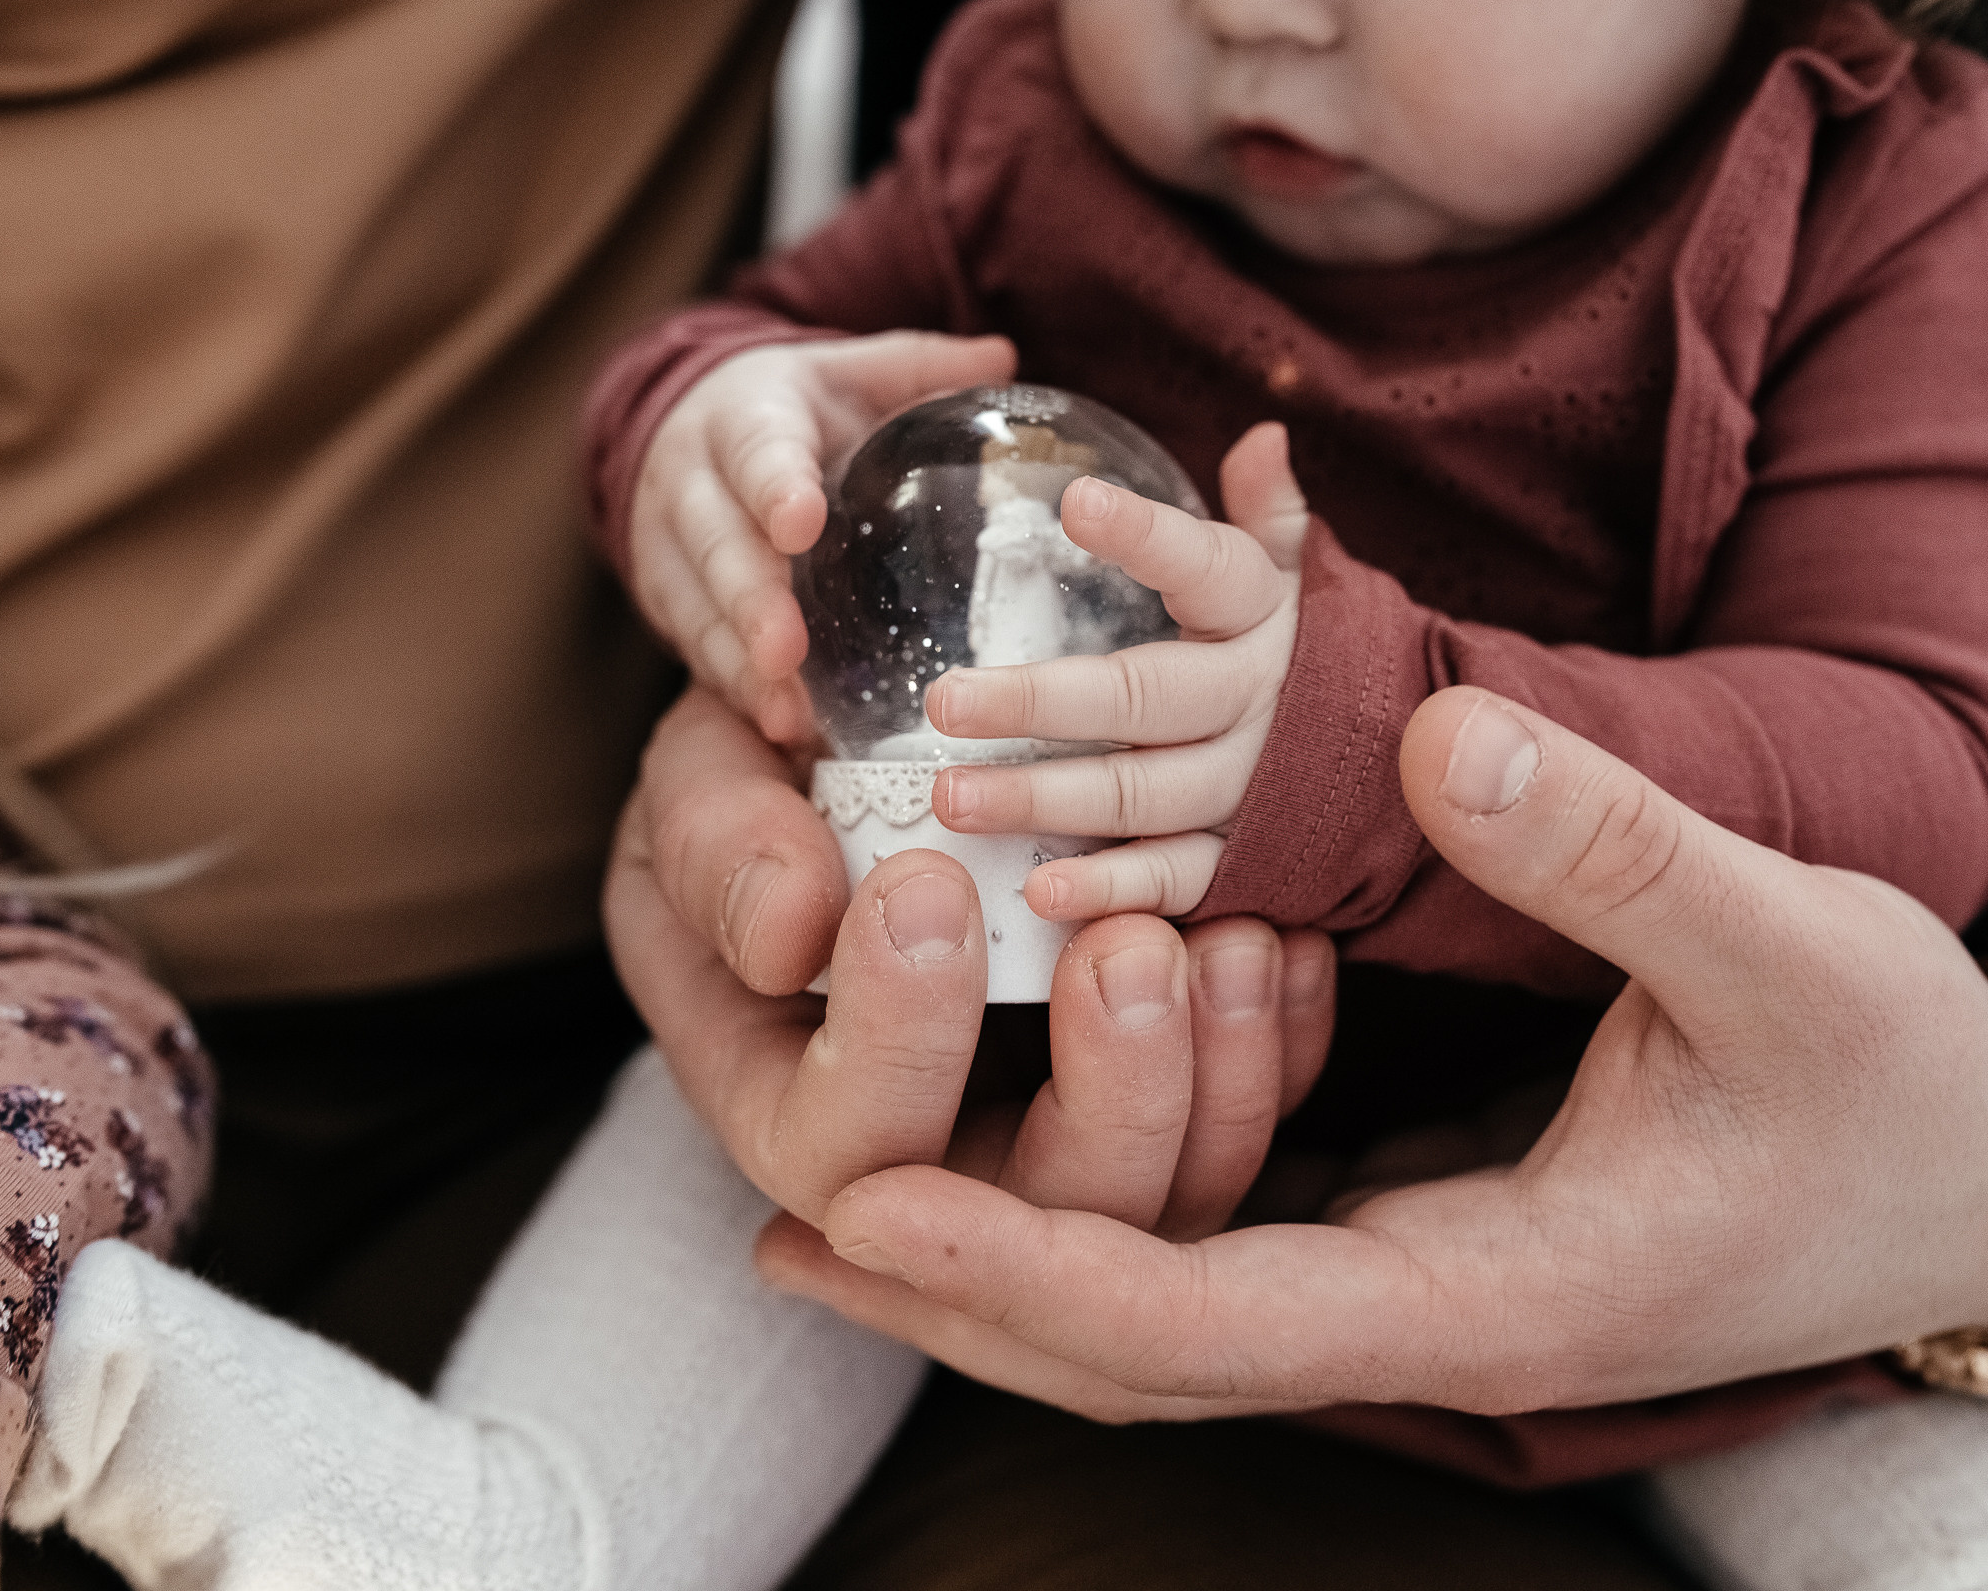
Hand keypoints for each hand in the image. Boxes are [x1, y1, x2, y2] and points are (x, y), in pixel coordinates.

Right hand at [602, 686, 1336, 1236]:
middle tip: (1133, 943)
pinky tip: (1286, 943)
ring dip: (1215, 1077)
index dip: (895, 1043)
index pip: (846, 1151)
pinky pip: (1242, 1125)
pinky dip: (1279, 1044)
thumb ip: (721, 849)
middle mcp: (926, 1167)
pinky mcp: (1154, 1105)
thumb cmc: (756, 788)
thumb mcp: (701, 791)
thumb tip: (788, 933)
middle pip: (1036, 1221)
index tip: (926, 886)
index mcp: (788, 1110)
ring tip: (1233, 938)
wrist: (843, 765)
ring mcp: (1048, 1141)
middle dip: (1106, 1093)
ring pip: (1163, 1201)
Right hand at [629, 331, 1016, 742]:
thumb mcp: (850, 372)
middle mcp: (691, 478)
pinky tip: (779, 724)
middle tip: (786, 652)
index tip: (799, 523)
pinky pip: (693, 646)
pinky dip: (733, 687)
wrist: (687, 425)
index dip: (773, 486)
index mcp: (743, 416)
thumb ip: (920, 367)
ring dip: (737, 662)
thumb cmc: (793, 408)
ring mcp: (668, 544)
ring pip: (695, 605)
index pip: (755, 448)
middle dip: (747, 599)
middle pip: (715, 542)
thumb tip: (1001, 356)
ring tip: (784, 713)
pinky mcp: (667, 596)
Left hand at [754, 686, 1987, 1421]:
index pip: (1216, 1312)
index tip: (869, 1195)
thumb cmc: (1901, 1088)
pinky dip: (1102, 1219)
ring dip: (1014, 1265)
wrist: (1975, 1176)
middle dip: (971, 1297)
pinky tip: (1022, 1148)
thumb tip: (1435, 737)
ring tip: (849, 1201)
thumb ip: (1615, 855)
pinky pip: (1225, 1252)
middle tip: (792, 1223)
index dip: (1032, 1261)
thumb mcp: (1794, 953)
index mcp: (1500, 1287)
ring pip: (1174, 1313)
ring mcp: (1422, 1286)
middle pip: (1148, 1349)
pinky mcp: (1422, 1236)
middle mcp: (1432, 1310)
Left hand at [923, 421, 1308, 917]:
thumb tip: (1263, 433)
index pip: (1205, 565)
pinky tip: (1038, 891)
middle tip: (944, 701)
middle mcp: (1258, 701)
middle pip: (1144, 697)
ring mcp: (1252, 789)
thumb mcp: (1300, 579)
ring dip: (1046, 800)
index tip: (1075, 502)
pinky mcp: (1248, 863)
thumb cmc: (1314, 656)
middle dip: (1040, 701)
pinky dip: (1110, 891)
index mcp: (1265, 615)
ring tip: (952, 797)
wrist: (1406, 772)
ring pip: (1142, 794)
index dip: (1144, 536)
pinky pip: (1176, 879)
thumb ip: (1269, 513)